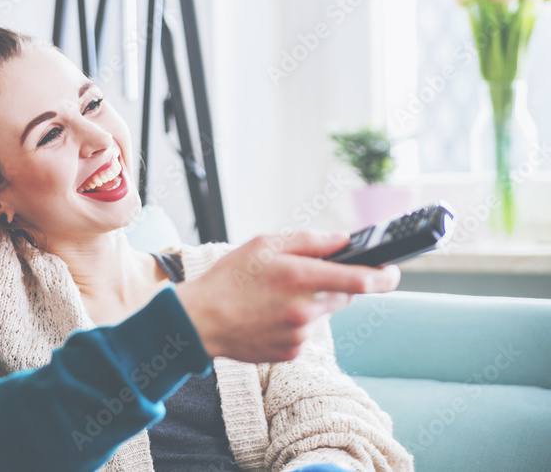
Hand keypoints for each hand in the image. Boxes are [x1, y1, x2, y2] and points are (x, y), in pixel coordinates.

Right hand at [175, 230, 399, 363]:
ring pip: (324, 315)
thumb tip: (344, 240)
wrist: (200, 321)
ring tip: (276, 297)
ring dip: (313, 304)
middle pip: (345, 297)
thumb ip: (309, 240)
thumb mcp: (264, 244)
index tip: (392, 270)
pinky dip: (297, 322)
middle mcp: (305, 309)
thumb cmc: (229, 278)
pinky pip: (307, 333)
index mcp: (301, 277)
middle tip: (306, 277)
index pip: (361, 280)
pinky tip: (270, 315)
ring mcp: (300, 335)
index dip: (385, 275)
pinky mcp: (293, 352)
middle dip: (336, 284)